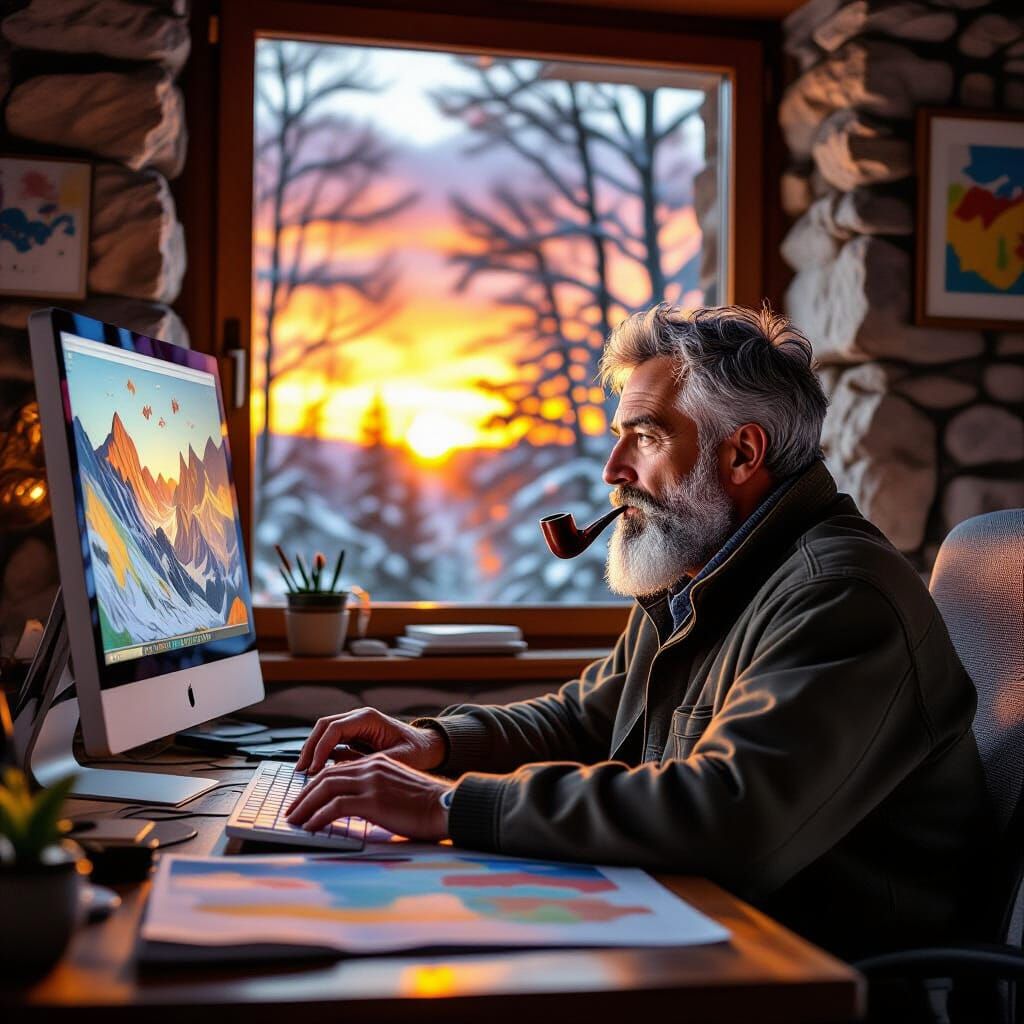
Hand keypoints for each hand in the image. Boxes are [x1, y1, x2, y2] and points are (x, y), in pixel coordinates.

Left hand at [286, 753, 452, 839]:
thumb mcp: (397, 789)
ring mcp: (372, 782)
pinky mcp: (373, 800)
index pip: (336, 770)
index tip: (304, 800)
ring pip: (325, 789)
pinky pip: (335, 807)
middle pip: (325, 777)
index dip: (315, 785)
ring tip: (295, 821)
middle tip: (291, 812)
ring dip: (305, 806)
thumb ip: (376, 791)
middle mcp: (371, 767)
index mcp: (376, 763)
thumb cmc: (426, 805)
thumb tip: (354, 807)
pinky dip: (318, 817)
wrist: (446, 806)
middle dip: (303, 795)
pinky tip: (311, 828)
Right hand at [294, 707, 445, 773]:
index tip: (314, 769)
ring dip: (313, 751)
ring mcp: (354, 726)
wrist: (428, 747)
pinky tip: (316, 772)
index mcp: (368, 719)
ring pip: (324, 733)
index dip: (321, 748)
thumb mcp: (397, 759)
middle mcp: (358, 718)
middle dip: (310, 748)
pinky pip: (331, 742)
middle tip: (302, 770)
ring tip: (305, 772)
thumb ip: (371, 763)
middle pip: (323, 727)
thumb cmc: (417, 751)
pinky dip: (321, 755)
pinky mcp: (353, 737)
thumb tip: (344, 772)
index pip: (334, 729)